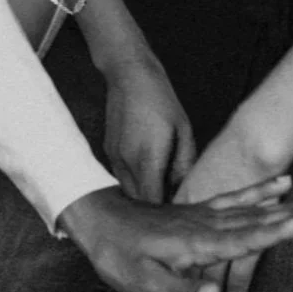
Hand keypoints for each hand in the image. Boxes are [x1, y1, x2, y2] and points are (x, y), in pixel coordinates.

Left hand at [57, 178, 292, 291]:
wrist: (95, 218)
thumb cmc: (118, 255)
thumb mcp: (142, 281)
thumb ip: (181, 290)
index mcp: (197, 242)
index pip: (246, 238)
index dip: (280, 230)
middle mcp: (204, 224)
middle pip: (255, 218)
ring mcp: (201, 214)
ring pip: (247, 206)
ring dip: (280, 202)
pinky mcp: (196, 211)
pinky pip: (233, 199)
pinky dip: (256, 193)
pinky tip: (274, 188)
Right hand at [101, 53, 195, 202]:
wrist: (129, 74)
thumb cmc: (162, 100)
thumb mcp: (183, 130)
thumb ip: (184, 164)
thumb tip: (182, 189)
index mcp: (148, 159)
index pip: (154, 202)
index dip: (167, 214)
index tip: (181, 216)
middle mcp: (126, 162)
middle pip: (139, 202)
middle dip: (155, 210)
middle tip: (174, 207)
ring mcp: (114, 157)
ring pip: (127, 191)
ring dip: (142, 196)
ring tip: (162, 192)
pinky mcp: (108, 151)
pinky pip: (120, 177)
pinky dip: (133, 183)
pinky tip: (147, 176)